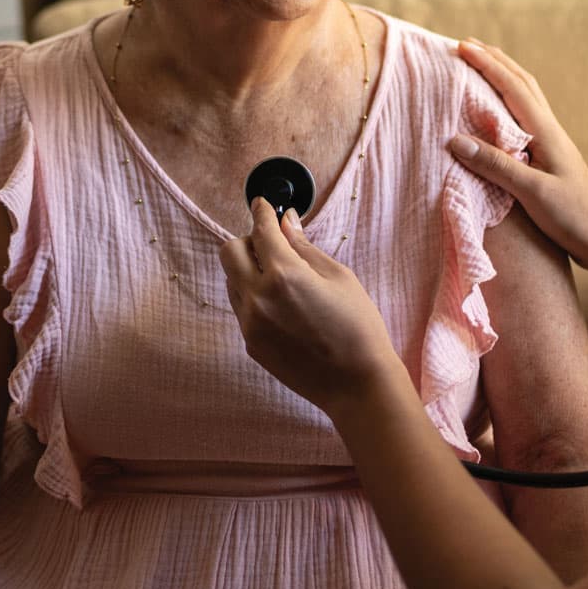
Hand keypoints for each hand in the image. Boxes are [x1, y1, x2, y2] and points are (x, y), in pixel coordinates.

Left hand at [218, 198, 408, 414]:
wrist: (356, 385)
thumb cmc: (357, 327)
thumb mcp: (338, 276)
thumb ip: (304, 247)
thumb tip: (286, 221)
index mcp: (283, 275)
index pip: (261, 230)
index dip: (262, 212)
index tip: (263, 204)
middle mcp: (258, 298)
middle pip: (230, 251)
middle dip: (248, 240)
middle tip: (272, 244)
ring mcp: (250, 323)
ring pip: (231, 280)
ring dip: (248, 269)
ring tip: (280, 277)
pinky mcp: (251, 344)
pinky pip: (240, 307)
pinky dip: (253, 295)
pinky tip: (281, 304)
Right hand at [451, 40, 587, 273]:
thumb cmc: (575, 218)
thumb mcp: (533, 193)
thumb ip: (496, 165)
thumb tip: (454, 139)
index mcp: (545, 132)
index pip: (512, 87)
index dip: (486, 64)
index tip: (462, 46)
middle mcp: (549, 130)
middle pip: (521, 82)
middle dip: (494, 60)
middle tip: (466, 44)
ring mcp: (550, 142)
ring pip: (525, 96)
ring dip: (502, 75)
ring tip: (479, 66)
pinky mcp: (548, 157)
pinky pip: (522, 117)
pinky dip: (506, 101)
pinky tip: (496, 111)